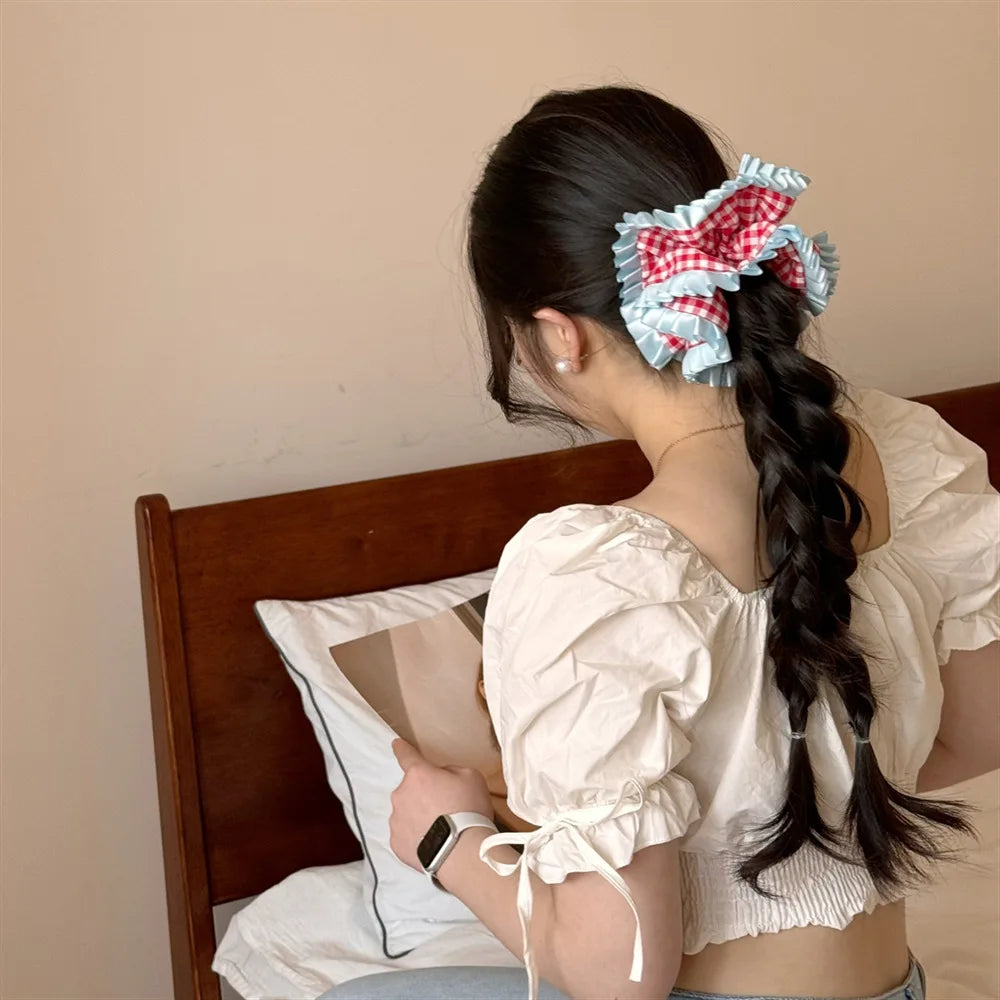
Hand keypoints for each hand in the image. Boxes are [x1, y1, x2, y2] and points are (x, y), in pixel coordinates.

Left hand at [389, 739, 493, 870]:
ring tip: (440, 829)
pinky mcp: (396, 843)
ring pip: (406, 812)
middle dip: (424, 794)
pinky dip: (416, 836)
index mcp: (418, 774)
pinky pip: (405, 834)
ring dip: (419, 816)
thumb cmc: (468, 809)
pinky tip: (433, 842)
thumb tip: (442, 776)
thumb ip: (452, 771)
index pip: (406, 756)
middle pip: (411, 789)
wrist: (461, 851)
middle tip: (444, 807)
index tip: (396, 744)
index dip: (402, 749)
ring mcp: (396, 820)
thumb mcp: (471, 777)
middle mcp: (401, 794)